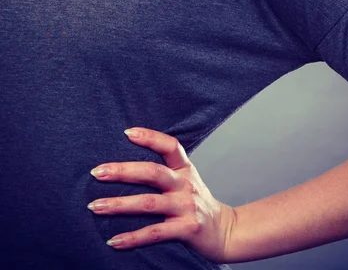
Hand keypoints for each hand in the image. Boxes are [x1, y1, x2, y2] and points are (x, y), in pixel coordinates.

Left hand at [88, 127, 235, 262]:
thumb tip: (126, 165)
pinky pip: (155, 233)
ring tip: (96, 206)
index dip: (150, 137)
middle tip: (97, 172)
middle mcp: (186, 184)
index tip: (126, 133)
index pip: (170, 146)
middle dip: (123, 171)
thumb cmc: (197, 204)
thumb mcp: (187, 180)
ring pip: (149, 203)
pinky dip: (133, 237)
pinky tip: (114, 241)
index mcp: (185, 169)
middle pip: (152, 172)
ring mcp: (187, 207)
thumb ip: (166, 171)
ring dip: (119, 204)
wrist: (225, 232)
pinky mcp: (187, 229)